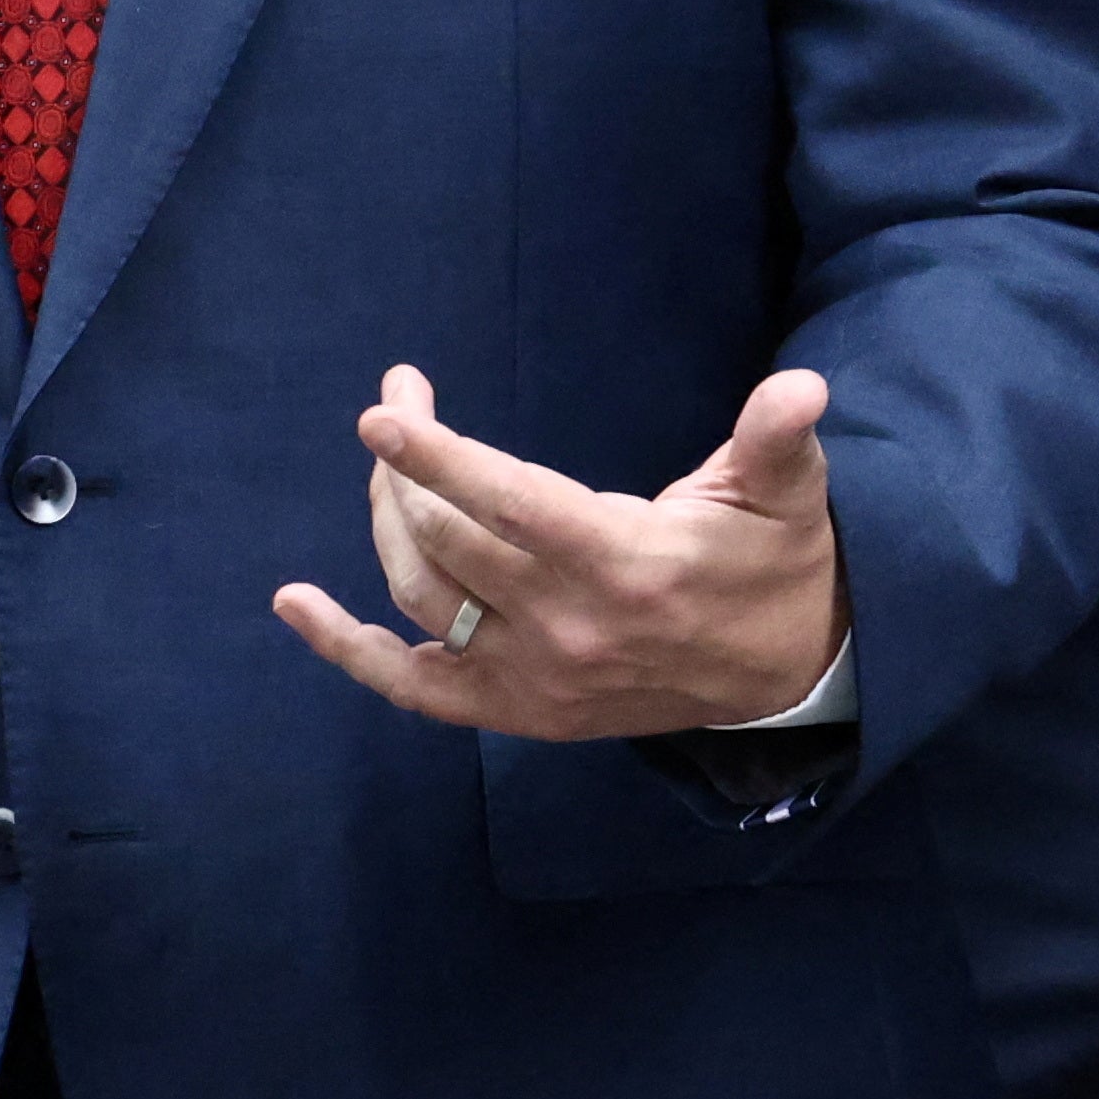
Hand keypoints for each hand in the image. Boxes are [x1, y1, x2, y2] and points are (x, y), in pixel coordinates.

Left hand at [273, 364, 848, 740]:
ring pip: (425, 593)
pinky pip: (414, 687)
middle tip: (401, 400)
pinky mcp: (518, 711)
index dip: (442, 458)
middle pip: (450, 540)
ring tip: (382, 463)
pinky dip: (349, 649)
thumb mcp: (787, 493)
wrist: (782, 673)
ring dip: (386, 521)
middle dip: (407, 463)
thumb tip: (802, 387)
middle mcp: (567, 628)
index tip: (385, 412)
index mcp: (624, 563)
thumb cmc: (774, 561)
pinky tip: (296, 605)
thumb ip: (777, 439)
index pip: (511, 506)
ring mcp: (534, 678)